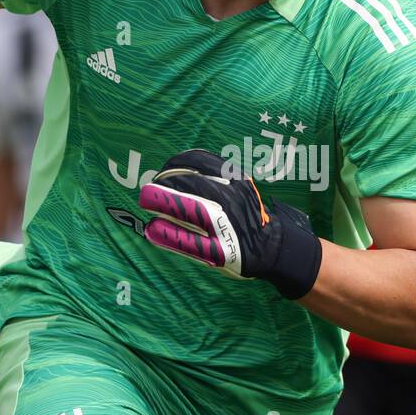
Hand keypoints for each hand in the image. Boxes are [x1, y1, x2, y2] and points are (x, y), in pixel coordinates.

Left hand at [137, 149, 322, 298]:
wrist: (269, 246)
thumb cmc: (245, 214)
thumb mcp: (238, 186)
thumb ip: (214, 174)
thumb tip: (177, 164)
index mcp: (237, 181)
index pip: (200, 163)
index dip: (174, 165)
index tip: (162, 171)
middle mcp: (233, 200)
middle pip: (192, 185)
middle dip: (163, 185)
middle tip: (147, 191)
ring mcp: (228, 226)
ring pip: (191, 211)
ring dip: (163, 204)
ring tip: (146, 202)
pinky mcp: (223, 251)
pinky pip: (191, 243)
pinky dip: (169, 236)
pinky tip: (153, 230)